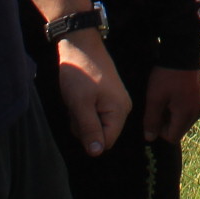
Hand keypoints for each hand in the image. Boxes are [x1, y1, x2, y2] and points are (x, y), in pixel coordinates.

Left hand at [55, 32, 130, 157]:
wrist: (80, 45)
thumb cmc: (81, 74)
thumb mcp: (80, 104)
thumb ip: (89, 129)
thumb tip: (97, 153)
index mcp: (120, 110)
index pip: (106, 142)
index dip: (89, 137)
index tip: (79, 118)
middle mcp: (123, 108)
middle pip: (101, 134)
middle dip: (84, 126)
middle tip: (76, 107)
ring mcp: (116, 101)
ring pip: (96, 124)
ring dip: (82, 118)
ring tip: (77, 100)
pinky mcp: (108, 97)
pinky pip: (95, 114)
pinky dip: (84, 109)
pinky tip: (80, 96)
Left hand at [143, 65, 199, 142]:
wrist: (183, 51)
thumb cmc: (166, 76)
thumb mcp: (154, 98)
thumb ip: (151, 120)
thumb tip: (150, 138)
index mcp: (187, 114)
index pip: (173, 137)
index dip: (160, 131)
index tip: (153, 116)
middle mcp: (198, 112)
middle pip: (180, 129)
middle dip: (167, 123)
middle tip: (158, 106)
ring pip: (185, 120)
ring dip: (174, 115)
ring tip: (166, 98)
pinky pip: (190, 110)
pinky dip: (181, 107)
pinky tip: (174, 93)